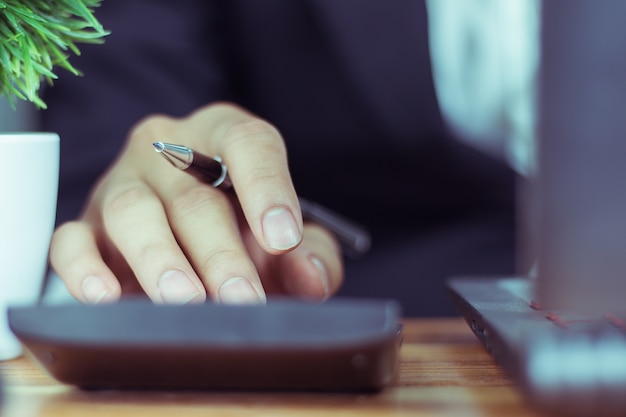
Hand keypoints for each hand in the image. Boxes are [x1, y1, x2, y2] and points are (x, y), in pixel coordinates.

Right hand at [50, 103, 343, 303]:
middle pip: (194, 193)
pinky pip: (71, 240)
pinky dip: (84, 269)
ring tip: (186, 301)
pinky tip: (106, 296)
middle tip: (243, 298)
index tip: (284, 238)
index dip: (267, 187)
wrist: (189, 245)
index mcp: (223, 137)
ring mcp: (121, 184)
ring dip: (161, 261)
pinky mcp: (84, 224)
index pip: (247, 142)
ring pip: (134, 213)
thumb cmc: (243, 233)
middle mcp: (167, 151)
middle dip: (221, 252)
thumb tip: (310, 278)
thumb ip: (311, 256)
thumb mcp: (285, 242)